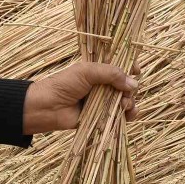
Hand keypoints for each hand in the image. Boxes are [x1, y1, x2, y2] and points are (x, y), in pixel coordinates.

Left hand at [22, 62, 137, 133]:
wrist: (48, 107)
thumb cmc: (64, 85)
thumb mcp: (87, 72)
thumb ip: (111, 74)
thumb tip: (134, 83)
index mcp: (99, 70)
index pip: (121, 66)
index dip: (131, 67)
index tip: (136, 70)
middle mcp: (104, 85)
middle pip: (127, 85)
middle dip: (130, 89)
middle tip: (125, 94)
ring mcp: (104, 101)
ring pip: (126, 101)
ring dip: (130, 103)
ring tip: (124, 106)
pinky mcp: (102, 116)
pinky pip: (120, 116)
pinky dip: (128, 116)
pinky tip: (128, 115)